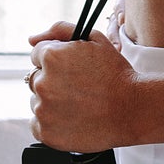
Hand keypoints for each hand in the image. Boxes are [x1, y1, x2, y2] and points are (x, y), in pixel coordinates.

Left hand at [26, 21, 138, 150]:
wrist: (131, 109)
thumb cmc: (114, 73)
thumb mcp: (93, 39)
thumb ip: (59, 30)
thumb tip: (32, 39)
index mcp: (51, 56)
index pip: (37, 54)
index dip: (55, 60)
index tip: (69, 69)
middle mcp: (42, 83)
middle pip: (35, 78)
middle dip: (51, 80)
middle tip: (76, 87)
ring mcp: (43, 110)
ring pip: (36, 101)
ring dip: (50, 101)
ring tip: (77, 104)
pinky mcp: (46, 133)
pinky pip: (38, 124)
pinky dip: (50, 122)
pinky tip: (71, 118)